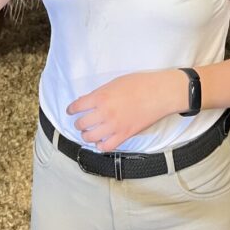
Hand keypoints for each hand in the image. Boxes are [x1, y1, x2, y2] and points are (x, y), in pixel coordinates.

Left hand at [67, 70, 183, 151]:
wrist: (158, 93)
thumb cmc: (138, 84)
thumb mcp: (115, 83)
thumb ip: (100, 93)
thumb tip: (88, 101)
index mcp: (101, 97)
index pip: (77, 106)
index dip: (71, 109)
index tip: (70, 111)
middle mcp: (104, 113)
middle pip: (82, 124)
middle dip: (79, 124)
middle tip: (81, 122)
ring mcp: (114, 126)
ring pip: (91, 137)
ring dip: (87, 135)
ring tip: (89, 133)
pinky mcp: (124, 135)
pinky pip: (107, 146)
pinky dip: (100, 146)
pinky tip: (101, 142)